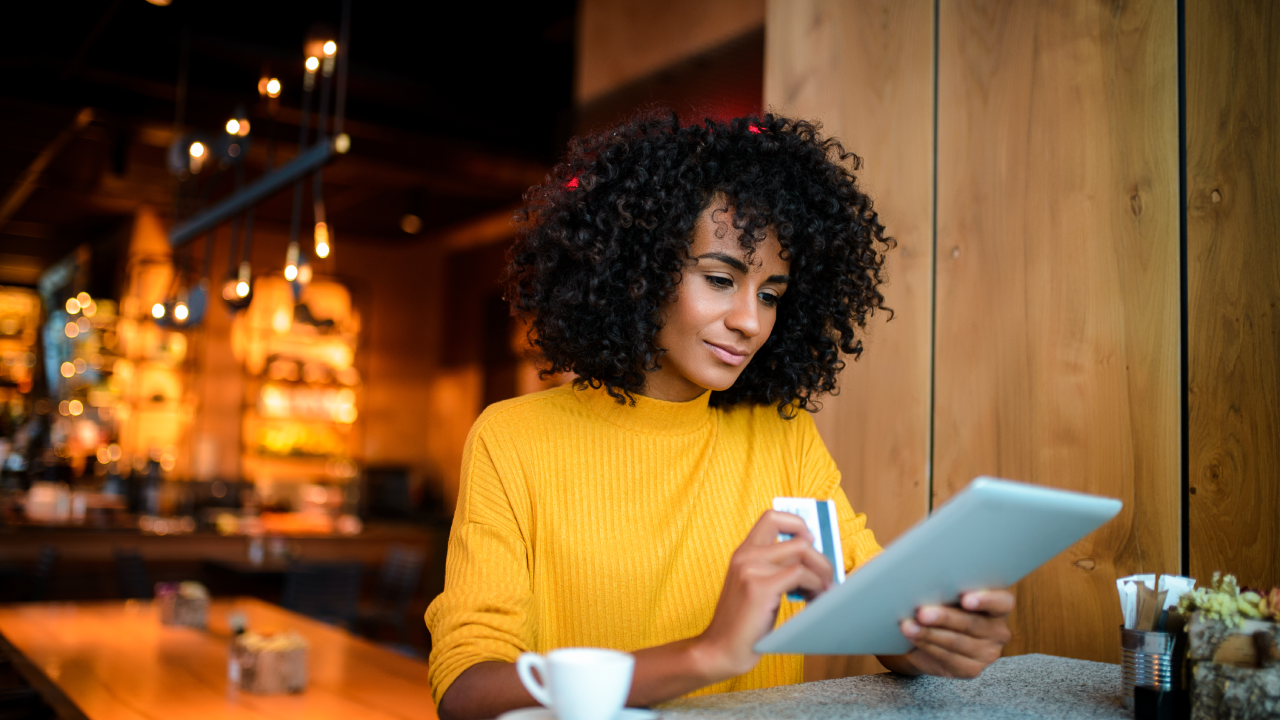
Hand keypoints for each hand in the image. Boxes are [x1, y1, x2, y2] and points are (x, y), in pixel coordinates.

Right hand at [694, 510, 834, 680]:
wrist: (720, 649)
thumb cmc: (742, 623)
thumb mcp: (755, 586)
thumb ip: (774, 569)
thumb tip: (810, 558)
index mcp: (743, 552)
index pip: (772, 517)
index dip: (797, 523)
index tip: (810, 542)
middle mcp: (746, 555)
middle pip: (798, 536)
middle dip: (821, 557)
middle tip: (826, 578)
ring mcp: (751, 569)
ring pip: (803, 552)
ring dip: (821, 573)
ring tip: (821, 592)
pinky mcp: (760, 587)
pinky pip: (801, 575)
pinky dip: (816, 587)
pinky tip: (813, 600)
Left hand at [885, 590, 1013, 678]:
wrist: (935, 633)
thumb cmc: (943, 601)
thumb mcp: (947, 590)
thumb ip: (945, 582)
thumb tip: (921, 570)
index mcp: (999, 606)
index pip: (1002, 602)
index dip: (986, 599)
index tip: (965, 598)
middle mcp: (998, 631)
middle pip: (972, 623)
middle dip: (944, 618)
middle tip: (922, 612)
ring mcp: (987, 653)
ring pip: (956, 642)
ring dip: (929, 633)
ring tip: (908, 625)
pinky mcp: (971, 669)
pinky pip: (948, 658)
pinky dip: (927, 646)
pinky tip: (913, 637)